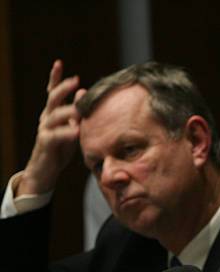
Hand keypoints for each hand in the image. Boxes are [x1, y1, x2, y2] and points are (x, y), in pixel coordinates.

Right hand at [17, 60, 86, 195]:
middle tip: (75, 80)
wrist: (46, 169)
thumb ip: (77, 112)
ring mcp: (44, 130)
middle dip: (63, 88)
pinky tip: (77, 130)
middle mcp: (46, 118)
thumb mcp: (71, 127)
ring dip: (68, 111)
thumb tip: (84, 92)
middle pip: (52, 99)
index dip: (55, 78)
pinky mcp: (45, 144)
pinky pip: (55, 136)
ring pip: (54, 116)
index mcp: (53, 113)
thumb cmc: (61, 147)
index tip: (58, 62)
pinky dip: (67, 132)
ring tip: (80, 108)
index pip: (52, 92)